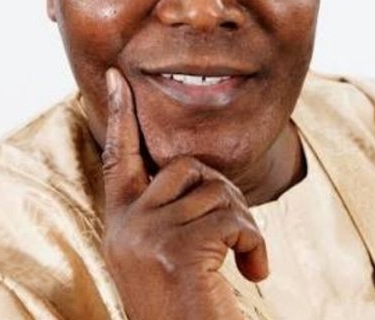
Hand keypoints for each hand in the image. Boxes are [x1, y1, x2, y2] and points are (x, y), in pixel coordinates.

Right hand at [101, 68, 267, 319]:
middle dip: (226, 195)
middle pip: (190, 168)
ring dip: (246, 226)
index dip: (120, 117)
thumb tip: (197, 173)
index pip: (118, 158)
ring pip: (219, 192)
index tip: (119, 78)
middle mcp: (125, 225)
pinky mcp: (177, 250)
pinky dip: (256, 245)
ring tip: (243, 263)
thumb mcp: (167, 252)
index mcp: (120, 223)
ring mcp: (147, 236)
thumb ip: (171, 211)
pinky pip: (237, 221)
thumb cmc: (189, 304)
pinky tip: (253, 274)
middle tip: (238, 239)